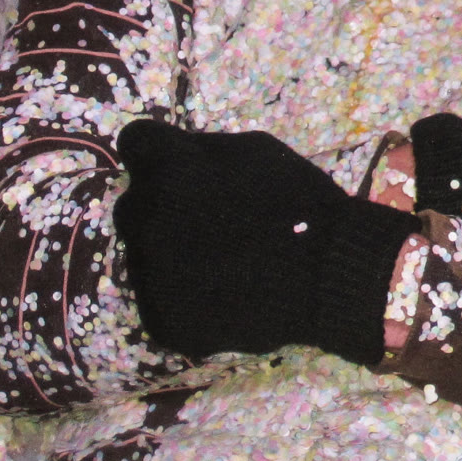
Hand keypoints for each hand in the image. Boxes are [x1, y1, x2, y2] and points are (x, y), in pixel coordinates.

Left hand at [115, 120, 418, 366]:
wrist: (327, 275)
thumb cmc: (296, 200)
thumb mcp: (256, 149)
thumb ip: (201, 149)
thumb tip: (170, 156)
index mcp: (167, 170)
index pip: (136, 141)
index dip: (160, 151)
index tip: (182, 165)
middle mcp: (143, 220)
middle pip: (134, 203)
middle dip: (164, 205)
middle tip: (212, 219)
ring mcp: (147, 275)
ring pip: (144, 253)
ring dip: (173, 251)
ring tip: (225, 260)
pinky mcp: (159, 320)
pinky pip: (160, 297)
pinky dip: (185, 293)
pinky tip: (225, 290)